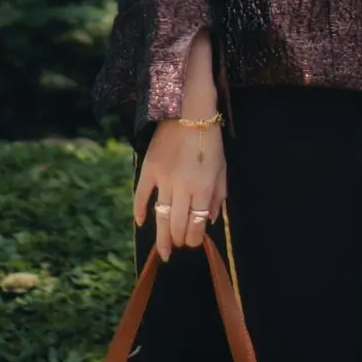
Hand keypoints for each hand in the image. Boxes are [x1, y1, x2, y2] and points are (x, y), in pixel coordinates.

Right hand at [134, 114, 225, 261]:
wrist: (189, 110)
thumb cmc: (210, 140)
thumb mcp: (222, 168)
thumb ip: (218, 196)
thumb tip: (209, 221)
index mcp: (204, 188)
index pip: (197, 225)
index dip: (195, 239)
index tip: (194, 242)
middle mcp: (183, 187)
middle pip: (177, 225)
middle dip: (179, 240)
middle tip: (179, 246)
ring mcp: (164, 179)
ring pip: (160, 217)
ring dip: (162, 237)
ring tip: (163, 250)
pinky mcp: (149, 168)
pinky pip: (141, 195)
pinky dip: (139, 211)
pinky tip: (141, 223)